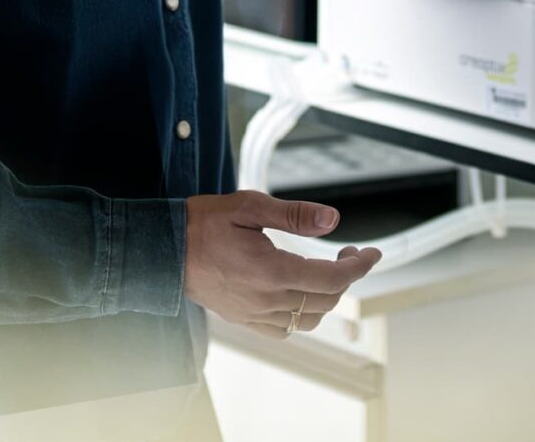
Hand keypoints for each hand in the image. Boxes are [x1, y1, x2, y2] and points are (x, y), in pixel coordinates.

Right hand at [183, 191, 381, 338]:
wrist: (163, 250)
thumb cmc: (203, 224)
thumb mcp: (250, 205)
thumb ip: (295, 215)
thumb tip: (333, 220)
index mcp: (272, 271)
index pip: (332, 280)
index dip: (359, 267)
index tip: (372, 254)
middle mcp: (266, 300)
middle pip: (325, 301)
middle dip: (345, 277)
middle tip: (348, 254)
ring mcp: (254, 314)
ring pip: (308, 319)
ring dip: (326, 298)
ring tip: (326, 272)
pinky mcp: (243, 319)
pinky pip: (284, 330)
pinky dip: (301, 315)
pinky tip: (299, 294)